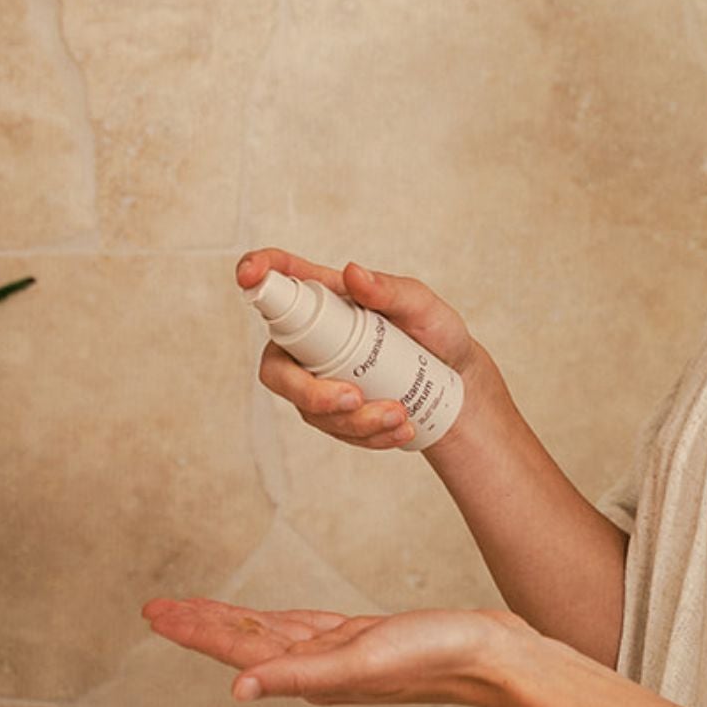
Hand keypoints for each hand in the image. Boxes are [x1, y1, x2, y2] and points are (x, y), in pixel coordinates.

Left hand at [141, 594, 532, 706]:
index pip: (239, 649)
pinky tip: (266, 622)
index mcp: (312, 673)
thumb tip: (238, 691)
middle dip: (200, 623)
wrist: (491, 655)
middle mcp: (318, 666)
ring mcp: (340, 654)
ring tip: (194, 610)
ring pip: (271, 634)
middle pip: (246, 640)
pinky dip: (278, 622)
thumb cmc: (434, 657)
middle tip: (155, 609)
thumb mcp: (361, 662)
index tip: (156, 614)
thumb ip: (299, 676)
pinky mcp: (363, 640)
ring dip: (231, 621)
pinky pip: (305, 628)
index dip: (196, 630)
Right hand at [235, 247, 490, 451]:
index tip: (249, 276)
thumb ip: (391, 289)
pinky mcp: (333, 411)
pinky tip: (400, 429)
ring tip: (401, 414)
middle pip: (276, 369)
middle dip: (308, 392)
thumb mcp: (423, 307)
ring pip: (308, 409)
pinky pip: (335, 430)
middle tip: (354, 398)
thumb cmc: (436, 333)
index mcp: (327, 297)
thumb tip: (353, 273)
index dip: (256, 271)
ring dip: (353, 420)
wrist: (457, 382)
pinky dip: (367, 435)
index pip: (280, 277)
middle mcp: (311, 339)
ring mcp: (318, 377)